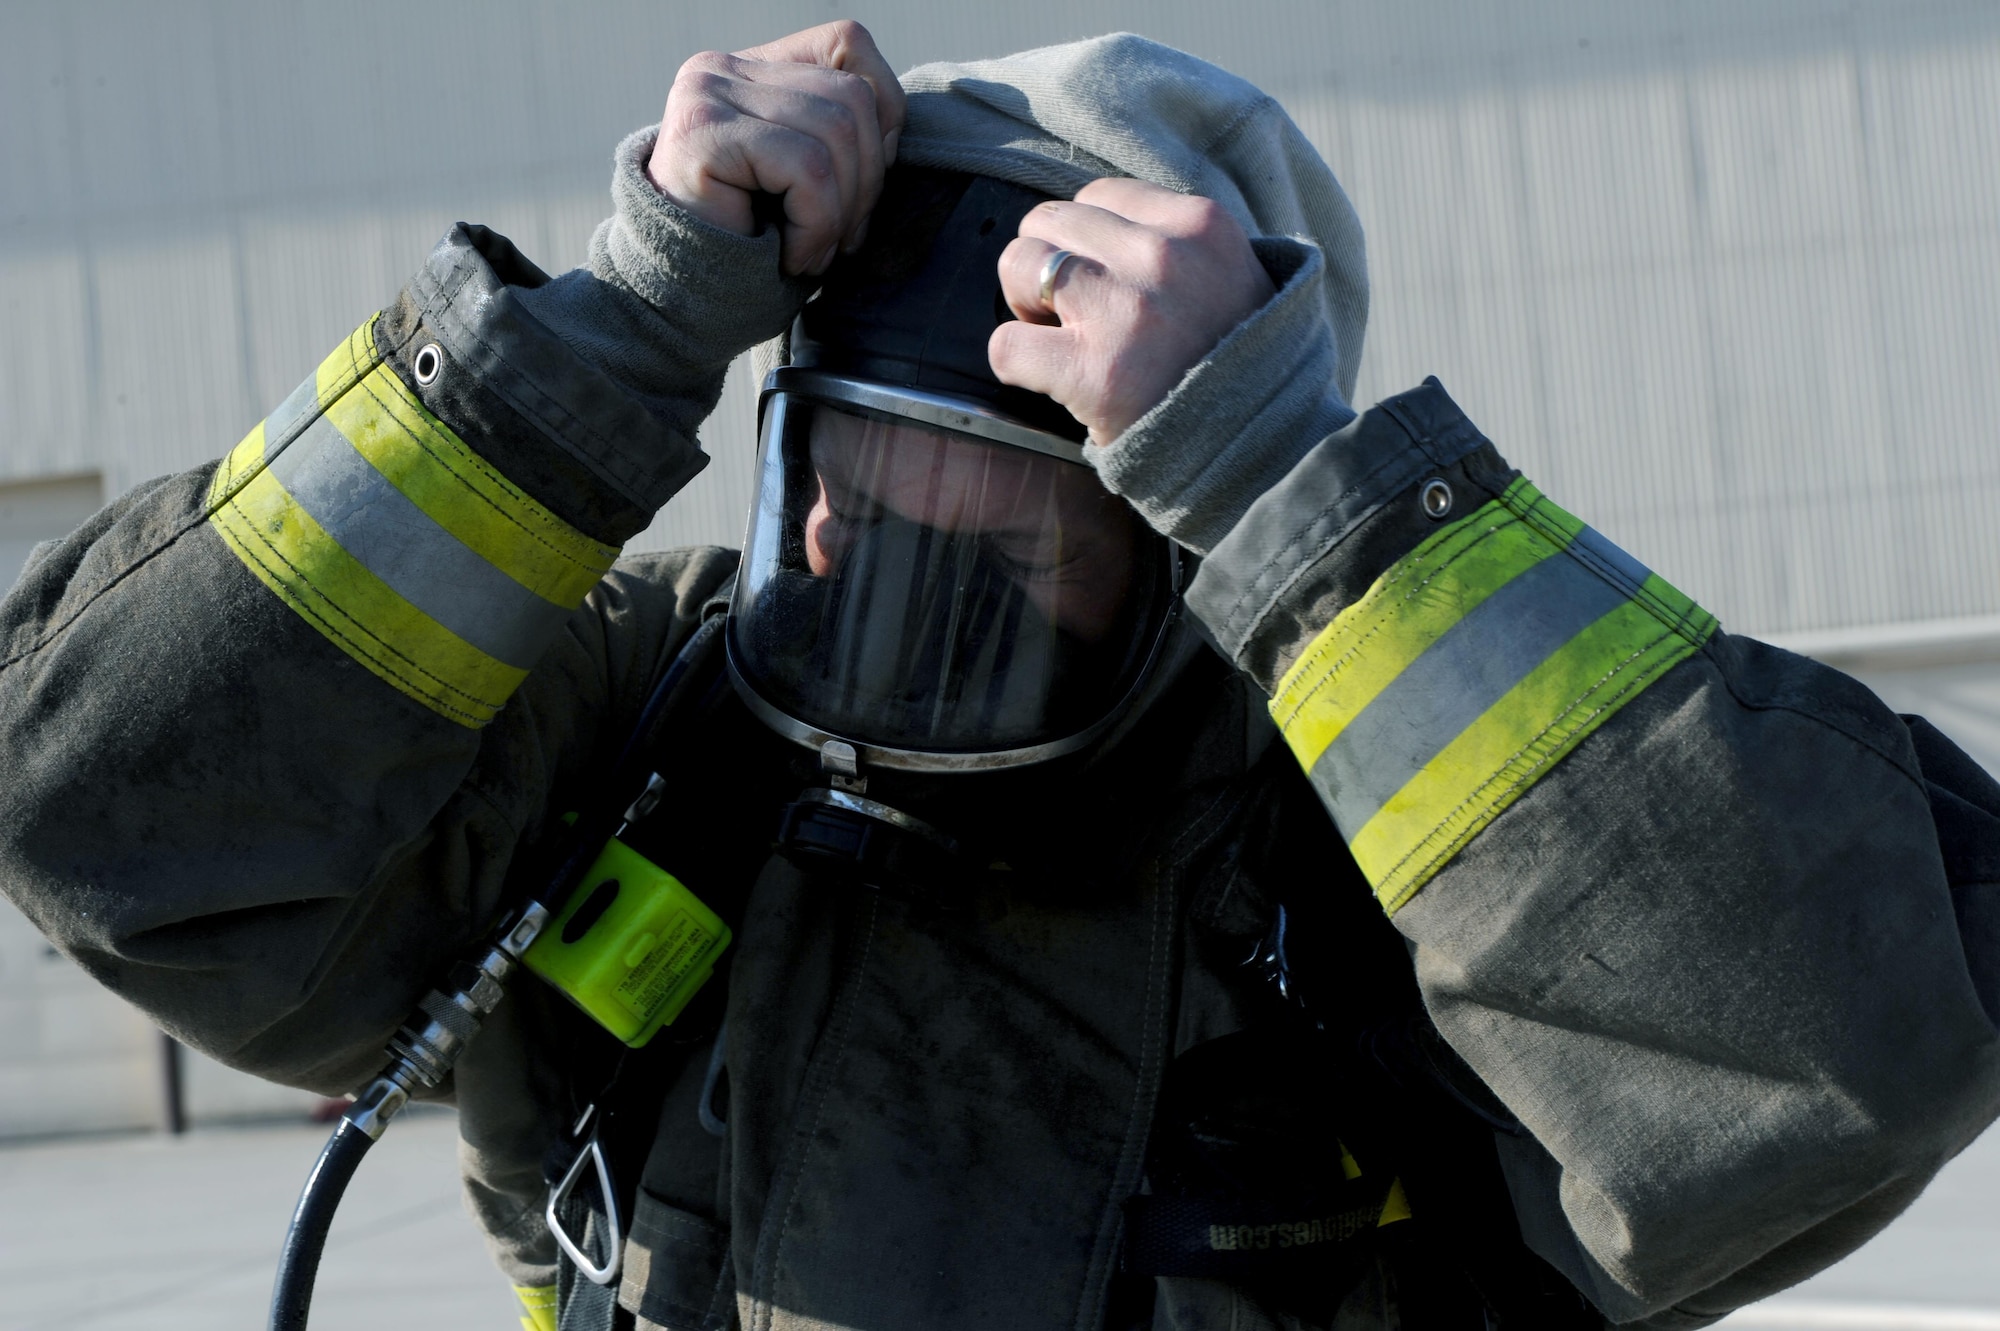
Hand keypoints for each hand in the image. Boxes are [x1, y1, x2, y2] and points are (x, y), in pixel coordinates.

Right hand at [646, 21, 905, 276]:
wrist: (676, 300)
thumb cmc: (750, 248)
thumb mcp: (807, 180)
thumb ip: (841, 137)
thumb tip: (897, 138)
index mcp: (754, 68)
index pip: (848, 44)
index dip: (884, 114)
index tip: (863, 184)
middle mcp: (724, 68)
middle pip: (852, 95)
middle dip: (868, 180)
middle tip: (842, 239)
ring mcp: (708, 94)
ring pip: (837, 130)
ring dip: (841, 212)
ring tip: (813, 251)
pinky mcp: (702, 133)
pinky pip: (807, 167)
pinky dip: (816, 224)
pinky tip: (792, 257)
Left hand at [989, 179, 1276, 443]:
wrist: (1266, 451)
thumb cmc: (1240, 368)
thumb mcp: (1234, 277)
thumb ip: (1180, 244)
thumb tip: (1103, 231)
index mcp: (1201, 225)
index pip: (1101, 196)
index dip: (1087, 240)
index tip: (1103, 280)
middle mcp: (1162, 255)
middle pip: (1051, 221)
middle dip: (1048, 265)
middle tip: (1073, 314)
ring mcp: (1125, 310)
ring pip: (1019, 262)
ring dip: (1023, 302)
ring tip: (1059, 338)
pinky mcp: (1092, 371)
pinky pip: (1006, 344)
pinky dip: (1015, 363)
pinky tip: (1048, 380)